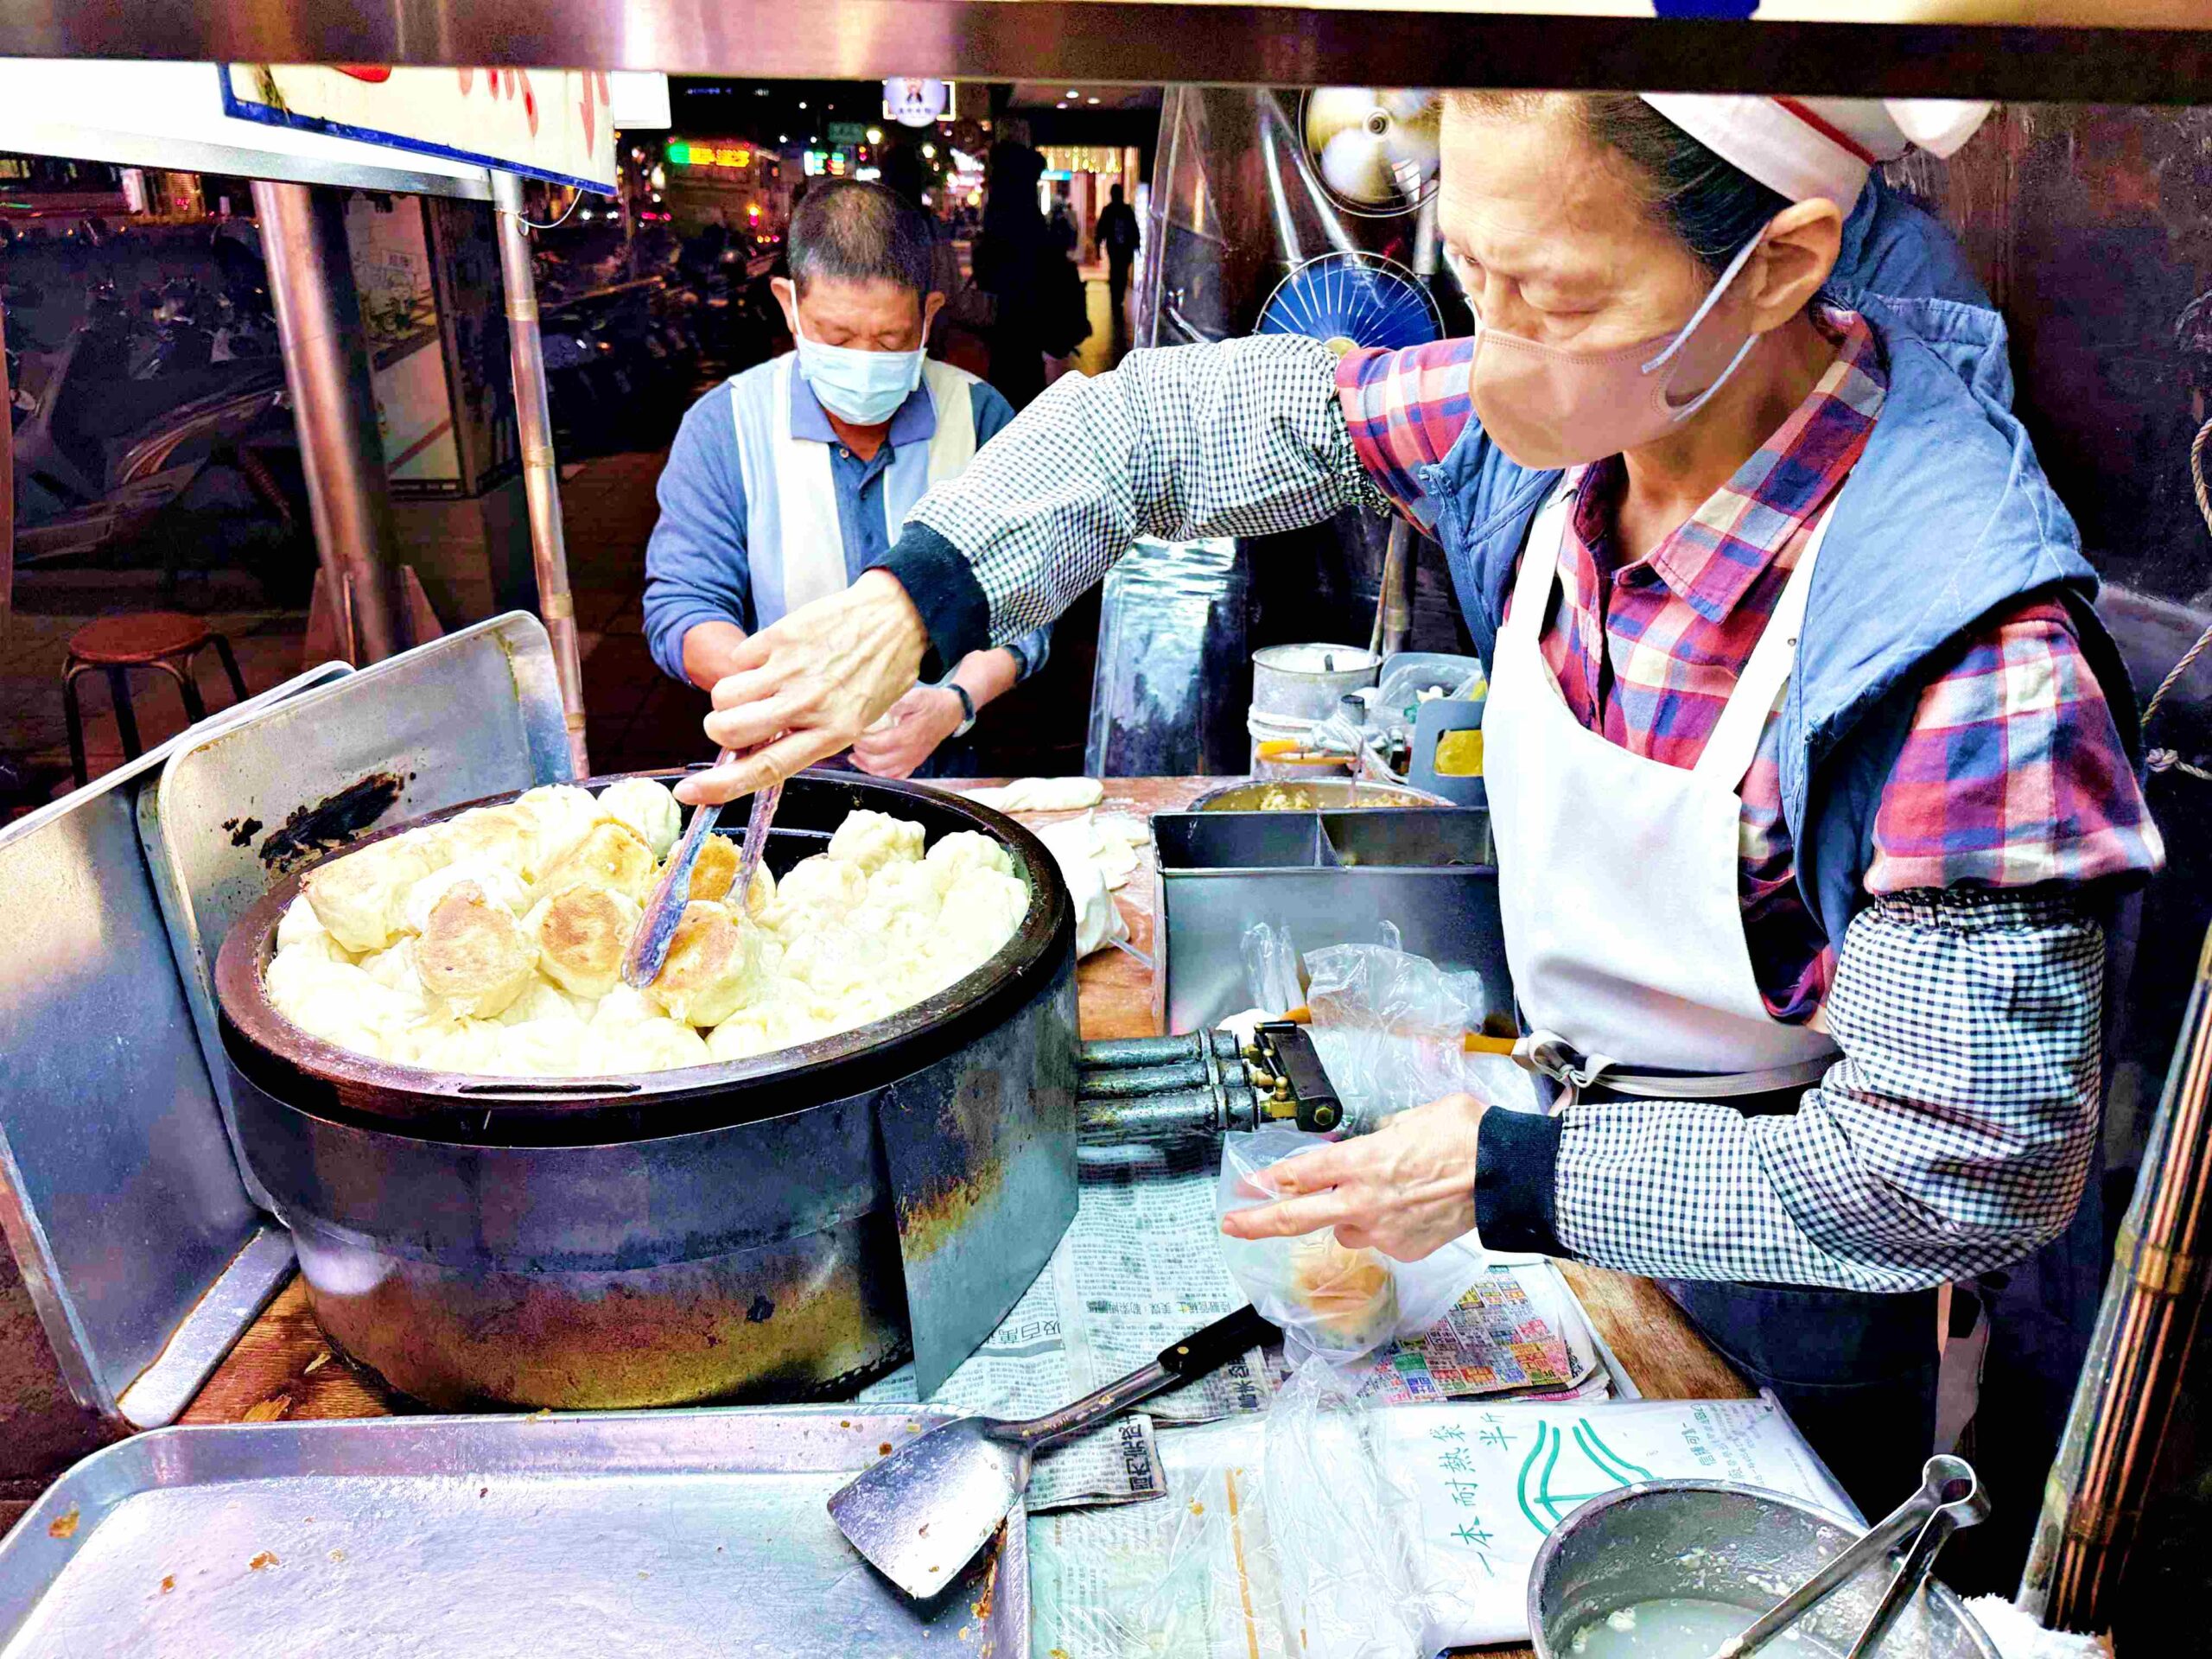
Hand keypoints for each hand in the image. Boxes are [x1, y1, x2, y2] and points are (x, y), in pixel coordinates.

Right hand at [678, 570, 927, 804]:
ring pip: (723, 696)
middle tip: (735, 723)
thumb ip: (807, 738)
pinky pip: (738, 659)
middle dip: (719, 731)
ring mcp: (792, 669)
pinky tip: (775, 659)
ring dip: (728, 698)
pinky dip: (747, 664)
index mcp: (832, 733)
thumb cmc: (878, 674)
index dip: (722, 786)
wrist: (898, 618)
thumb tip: (752, 752)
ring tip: (758, 689)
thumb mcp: (854, 721)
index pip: (766, 768)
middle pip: (728, 730)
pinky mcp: (782, 637)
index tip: (690, 793)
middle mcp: (809, 704)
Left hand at [851, 685, 964, 778]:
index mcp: (906, 737)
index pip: (876, 745)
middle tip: (853, 742)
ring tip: (856, 756)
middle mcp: (909, 753)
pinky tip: (871, 766)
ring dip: (867, 766)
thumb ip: (895, 703)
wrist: (950, 712)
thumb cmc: (931, 703)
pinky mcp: (914, 763)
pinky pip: (895, 776)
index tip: (853, 732)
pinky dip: (881, 774)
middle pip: (877, 763)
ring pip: (884, 774)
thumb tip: (875, 707)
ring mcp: (912, 761)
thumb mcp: (914, 696)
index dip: (860, 741)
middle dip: (861, 753)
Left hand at [1218, 1093, 1485, 1260]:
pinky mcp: (1406, 1250)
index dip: (1270, 1180)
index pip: (1301, 1174)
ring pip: (1347, 1230)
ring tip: (1383, 1196)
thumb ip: (1384, 1133)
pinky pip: (1382, 1239)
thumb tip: (1378, 1141)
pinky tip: (1413, 1208)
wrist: (1505, 1176)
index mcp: (1361, 1162)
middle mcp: (1364, 1201)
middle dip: (1258, 1222)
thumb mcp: (1414, 1117)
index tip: (1248, 1185)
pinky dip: (1388, 1226)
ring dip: (1350, 1217)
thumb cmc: (1466, 1136)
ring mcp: (1384, 1231)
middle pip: (1296, 1217)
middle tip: (1233, 1224)